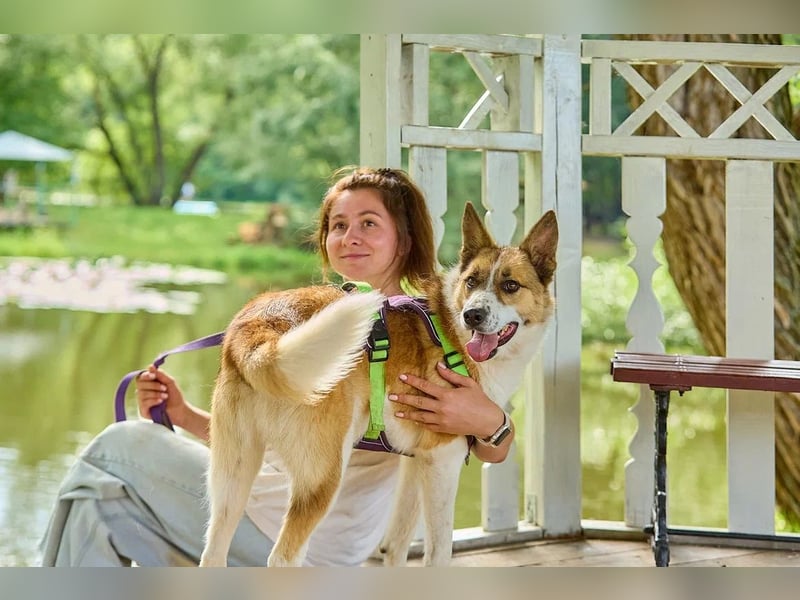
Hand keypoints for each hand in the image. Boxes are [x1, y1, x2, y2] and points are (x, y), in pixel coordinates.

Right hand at [135, 365, 186, 424]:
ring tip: (165, 396)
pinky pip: (143, 403)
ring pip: (141, 393)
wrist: (179, 409)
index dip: (146, 375)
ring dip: (155, 393)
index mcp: (148, 383)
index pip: (140, 377)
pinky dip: (153, 401)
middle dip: (153, 385)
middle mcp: (143, 391)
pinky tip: (160, 402)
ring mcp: (142, 401)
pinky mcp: (143, 411)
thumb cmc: (174, 395)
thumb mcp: (169, 382)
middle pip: (139, 384)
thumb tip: (150, 366)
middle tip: (164, 388)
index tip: (154, 376)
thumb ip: (160, 374)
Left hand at [390, 362, 505, 437]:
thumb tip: (439, 365)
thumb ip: (451, 375)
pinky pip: (428, 426)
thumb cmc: (480, 401)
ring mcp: (442, 420)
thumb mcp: (468, 384)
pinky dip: (420, 423)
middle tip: (392, 397)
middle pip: (418, 402)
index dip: (413, 381)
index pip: (425, 386)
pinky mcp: (444, 429)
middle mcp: (442, 408)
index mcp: (447, 395)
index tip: (402, 377)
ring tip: (397, 413)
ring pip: (420, 416)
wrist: (487, 422)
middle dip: (404, 399)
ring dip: (407, 414)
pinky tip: (414, 420)